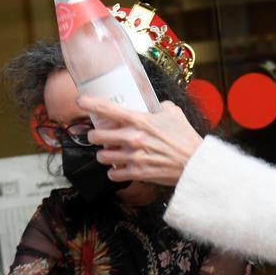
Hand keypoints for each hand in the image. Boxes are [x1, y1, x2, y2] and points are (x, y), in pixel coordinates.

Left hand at [79, 98, 202, 186]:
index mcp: (139, 120)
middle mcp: (132, 138)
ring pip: (102, 156)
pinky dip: (114, 171)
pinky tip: (119, 168)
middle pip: (96, 135)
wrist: (195, 163)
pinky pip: (113, 174)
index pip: (106, 108)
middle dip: (95, 135)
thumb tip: (153, 105)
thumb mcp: (173, 113)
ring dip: (104, 154)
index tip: (80, 101)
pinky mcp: (137, 173)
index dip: (89, 103)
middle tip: (99, 136)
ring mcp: (133, 157)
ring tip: (110, 153)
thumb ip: (158, 106)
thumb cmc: (185, 137)